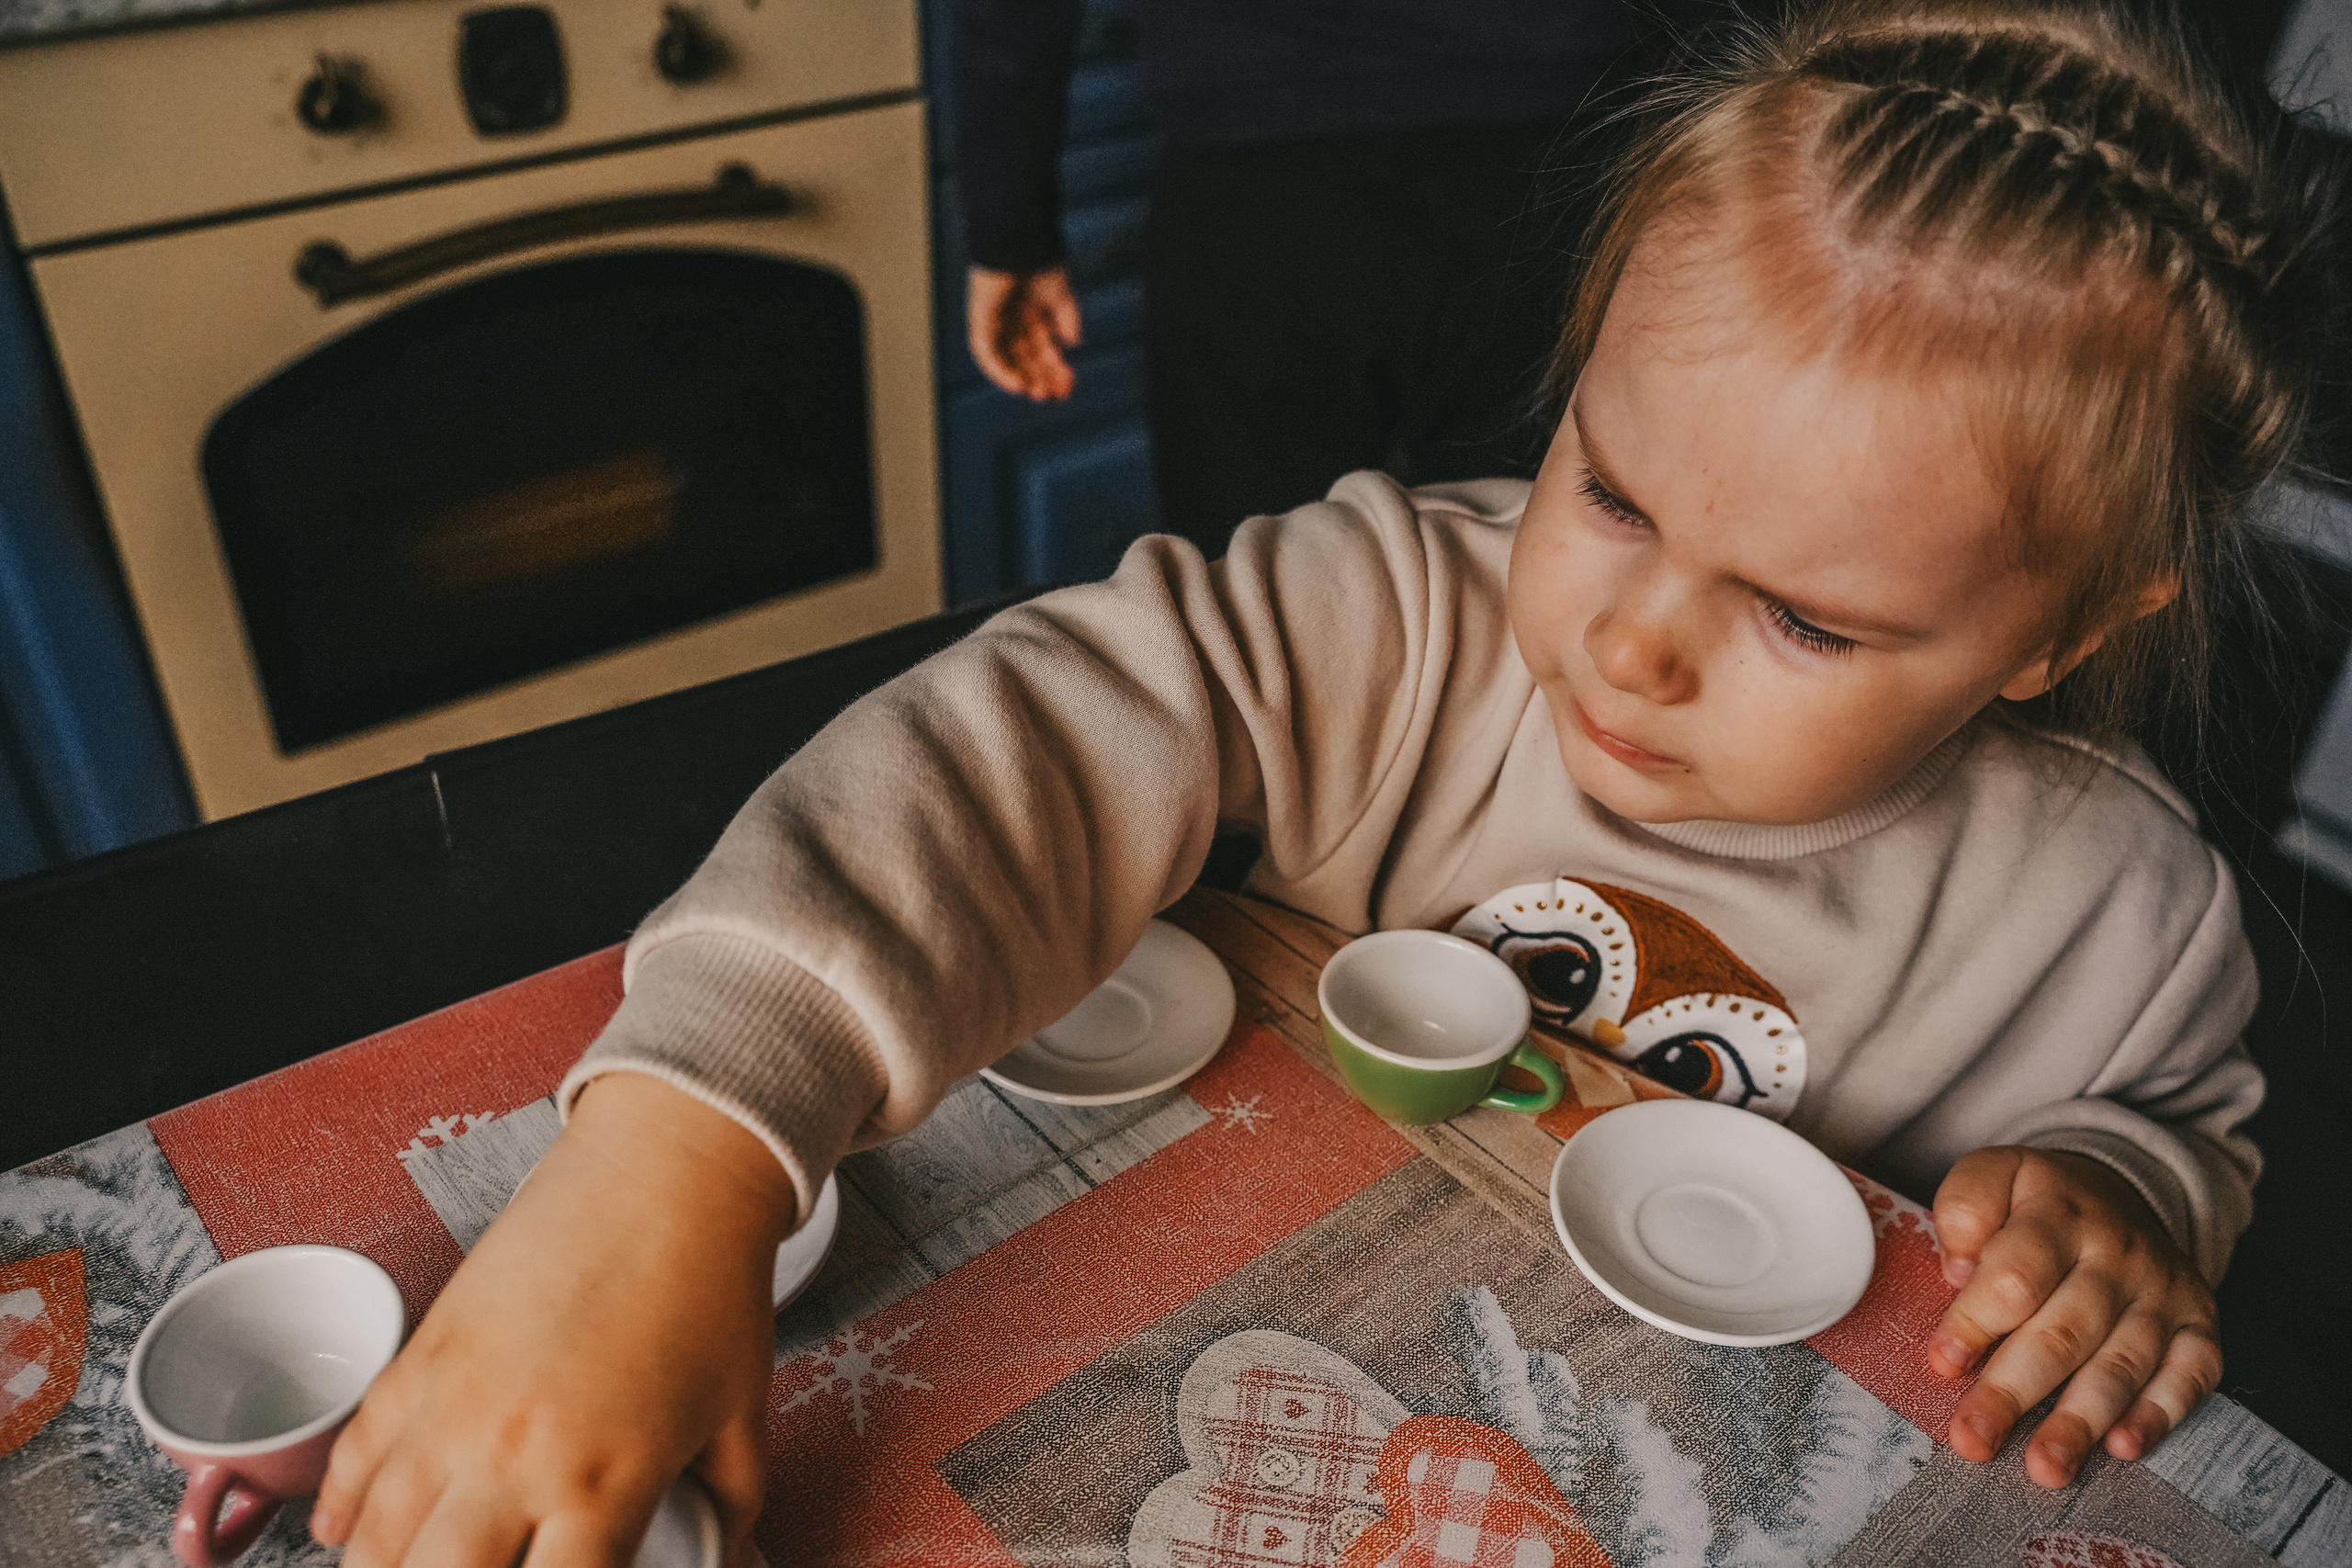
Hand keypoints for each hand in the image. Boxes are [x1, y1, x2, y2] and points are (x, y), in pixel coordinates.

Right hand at [313, 1075, 796, 1565]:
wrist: (669, 1173)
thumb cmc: (711, 1287)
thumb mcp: (741, 1418)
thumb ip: (731, 1509)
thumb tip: (730, 1557)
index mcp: (600, 1485)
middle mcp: (511, 1459)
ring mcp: (452, 1408)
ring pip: (375, 1539)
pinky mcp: (422, 1355)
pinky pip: (354, 1453)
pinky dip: (338, 1505)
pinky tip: (342, 1533)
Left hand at [967, 265, 1080, 399]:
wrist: (1020, 242)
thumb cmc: (1042, 261)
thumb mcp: (1063, 295)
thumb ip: (1069, 319)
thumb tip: (1073, 343)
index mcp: (1033, 313)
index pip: (1042, 348)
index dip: (1055, 368)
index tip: (1068, 385)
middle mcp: (1013, 319)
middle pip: (1025, 357)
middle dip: (1041, 377)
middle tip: (1053, 396)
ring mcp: (995, 320)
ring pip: (1006, 358)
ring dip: (1021, 378)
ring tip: (1037, 393)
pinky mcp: (980, 319)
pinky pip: (987, 353)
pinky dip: (1000, 370)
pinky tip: (1017, 384)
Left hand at [1927, 1146, 2219, 1487]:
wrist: (2122, 1191)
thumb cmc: (2041, 1201)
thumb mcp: (1995, 1175)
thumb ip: (1966, 1209)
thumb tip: (1958, 1269)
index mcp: (2058, 1212)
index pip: (2017, 1275)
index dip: (1978, 1322)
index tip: (1945, 1363)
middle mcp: (2117, 1253)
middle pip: (2063, 1331)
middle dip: (2015, 1391)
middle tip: (1975, 1439)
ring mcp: (2161, 1291)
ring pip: (2120, 1363)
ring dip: (2080, 1420)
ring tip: (2045, 1466)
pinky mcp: (2199, 1322)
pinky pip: (2189, 1374)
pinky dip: (2158, 1414)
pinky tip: (2124, 1447)